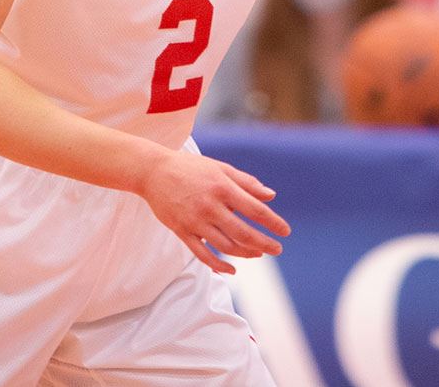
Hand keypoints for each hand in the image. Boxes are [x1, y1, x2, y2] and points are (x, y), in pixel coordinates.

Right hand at [135, 149, 288, 275]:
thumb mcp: (220, 168)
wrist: (153, 171)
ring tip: (258, 254)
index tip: (285, 232)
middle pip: (244, 233)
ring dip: (246, 254)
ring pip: (226, 246)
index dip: (273, 223)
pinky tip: (232, 269)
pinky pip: (203, 255)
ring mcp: (195, 221)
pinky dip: (219, 265)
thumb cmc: (191, 168)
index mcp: (222, 187)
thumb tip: (271, 196)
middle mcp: (210, 206)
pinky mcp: (182, 231)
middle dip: (264, 243)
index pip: (255, 210)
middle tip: (277, 249)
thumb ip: (247, 182)